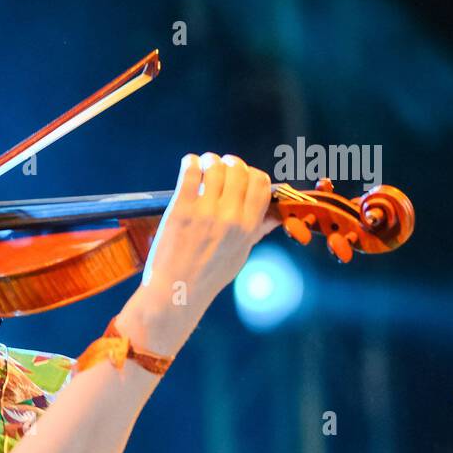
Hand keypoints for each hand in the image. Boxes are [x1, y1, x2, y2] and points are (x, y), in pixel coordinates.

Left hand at [138, 152, 279, 326]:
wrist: (176, 292)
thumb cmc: (208, 276)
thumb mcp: (240, 254)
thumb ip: (257, 230)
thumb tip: (276, 215)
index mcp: (247, 227)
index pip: (261, 184)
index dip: (252, 174)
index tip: (241, 176)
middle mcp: (230, 217)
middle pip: (239, 170)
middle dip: (231, 163)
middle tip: (220, 166)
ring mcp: (205, 212)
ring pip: (215, 167)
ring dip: (210, 160)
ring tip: (203, 164)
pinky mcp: (181, 210)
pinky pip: (190, 173)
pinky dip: (190, 162)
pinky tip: (189, 165)